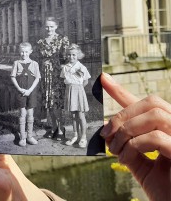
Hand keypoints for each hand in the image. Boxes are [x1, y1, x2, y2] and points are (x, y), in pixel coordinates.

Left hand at [100, 73, 170, 200]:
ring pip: (155, 115)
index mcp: (170, 129)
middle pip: (151, 102)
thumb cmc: (165, 189)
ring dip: (127, 130)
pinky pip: (156, 137)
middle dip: (122, 115)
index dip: (122, 90)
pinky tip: (126, 159)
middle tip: (106, 135)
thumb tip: (107, 130)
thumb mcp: (140, 162)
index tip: (102, 79)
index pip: (147, 103)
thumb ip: (128, 144)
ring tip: (116, 150)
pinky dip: (134, 145)